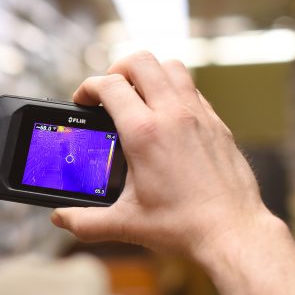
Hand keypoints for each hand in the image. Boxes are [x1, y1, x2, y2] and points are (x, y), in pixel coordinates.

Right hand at [51, 52, 272, 260]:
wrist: (232, 233)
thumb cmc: (183, 228)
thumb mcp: (125, 224)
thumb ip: (86, 221)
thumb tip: (61, 219)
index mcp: (144, 133)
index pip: (109, 85)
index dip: (87, 87)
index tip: (83, 101)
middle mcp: (173, 115)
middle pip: (141, 61)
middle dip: (117, 69)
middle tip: (109, 91)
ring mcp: (199, 116)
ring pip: (171, 66)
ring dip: (149, 73)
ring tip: (138, 95)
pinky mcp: (217, 124)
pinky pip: (192, 89)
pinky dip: (174, 91)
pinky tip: (167, 116)